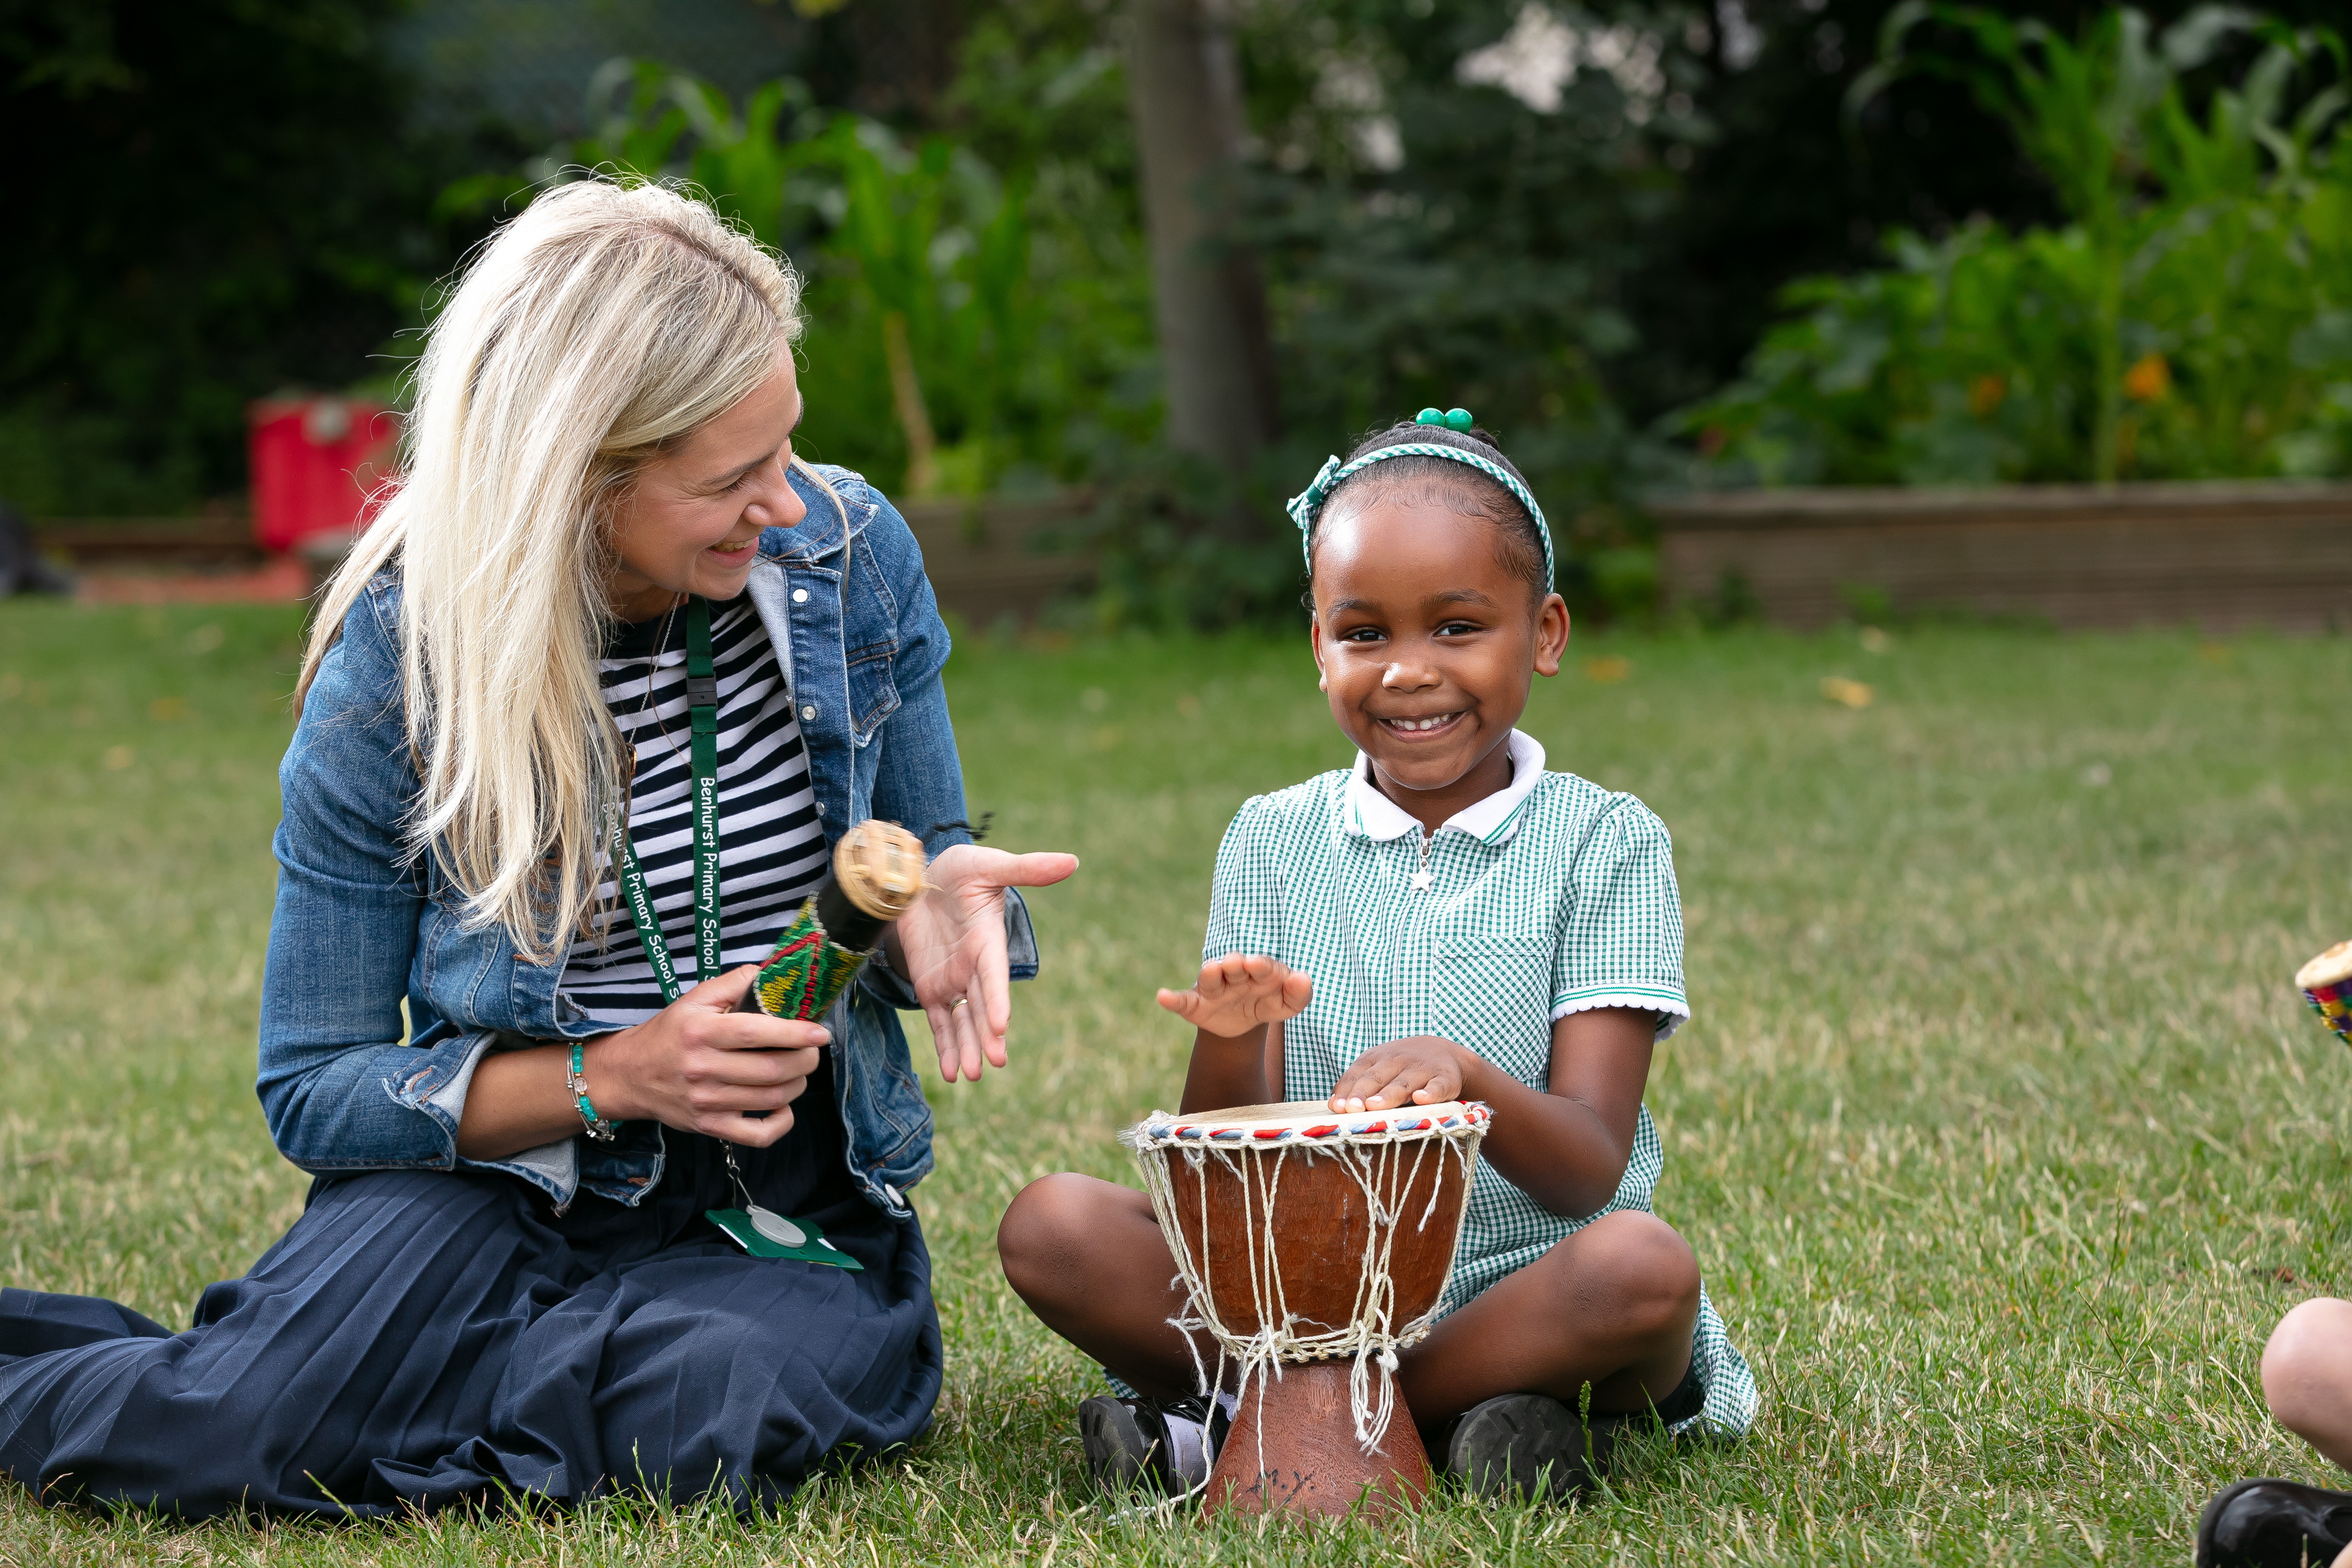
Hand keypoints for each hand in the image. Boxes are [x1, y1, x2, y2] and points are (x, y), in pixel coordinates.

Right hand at [589, 966, 829, 1145]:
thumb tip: (775, 975)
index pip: (756, 1033)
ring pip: (771, 1098)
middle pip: (771, 1069)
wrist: (630, 1074)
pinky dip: (781, 1122)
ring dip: (797, 1084)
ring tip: (798, 1070)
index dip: (795, 1033)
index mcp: (701, 1032)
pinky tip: (783, 1105)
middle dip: (805, 1060)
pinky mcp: (710, 1127)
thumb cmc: (671, 1032)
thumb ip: (736, 983)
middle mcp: (703, 1068)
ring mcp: (706, 1102)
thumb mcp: (696, 998)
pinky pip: (758, 1135)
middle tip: (811, 1050)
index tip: (820, 1032)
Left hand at [895, 842, 1079, 1082]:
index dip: (997, 999)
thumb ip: (1025, 869)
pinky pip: (939, 1021)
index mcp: (988, 941)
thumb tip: (1071, 861)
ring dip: (967, 1048)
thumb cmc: (958, 869)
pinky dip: (945, 1045)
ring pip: (962, 1021)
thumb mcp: (988, 865)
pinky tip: (952, 1072)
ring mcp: (953, 979)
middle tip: (994, 1062)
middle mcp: (974, 967)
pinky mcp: (931, 985)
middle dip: (986, 1035)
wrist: (918, 877)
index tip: (1000, 1024)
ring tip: (970, 1076)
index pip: (994, 976)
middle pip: (981, 1007)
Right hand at [1156, 954, 1311, 1039]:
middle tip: (1237, 963)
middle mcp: (1234, 974)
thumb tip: (1303, 977)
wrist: (1241, 1022)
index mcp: (1259, 972)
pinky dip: (1172, 999)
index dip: (1263, 967)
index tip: (1260, 965)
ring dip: (1211, 973)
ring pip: (1211, 978)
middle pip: (1235, 966)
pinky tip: (1162, 996)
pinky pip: (1182, 1001)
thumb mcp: (1284, 1006)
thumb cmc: (1266, 1004)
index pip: (1264, 967)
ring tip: (1211, 970)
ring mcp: (1214, 989)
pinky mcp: (1195, 1005)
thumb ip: (1298, 995)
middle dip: (1236, 964)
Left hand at [1328, 1034, 1468, 1112]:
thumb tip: (1333, 1105)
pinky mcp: (1445, 1079)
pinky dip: (1431, 1093)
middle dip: (1363, 1093)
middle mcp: (1398, 1060)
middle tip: (1352, 1108)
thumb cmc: (1402, 1066)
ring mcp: (1422, 1069)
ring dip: (1389, 1095)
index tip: (1337, 1107)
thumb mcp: (1378, 1068)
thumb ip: (1356, 1084)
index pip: (1358, 1073)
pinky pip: (1438, 1087)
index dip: (1347, 1090)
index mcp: (1377, 1058)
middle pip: (1377, 1078)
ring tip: (1375, 1106)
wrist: (1446, 1052)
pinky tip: (1421, 1099)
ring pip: (1403, 1084)